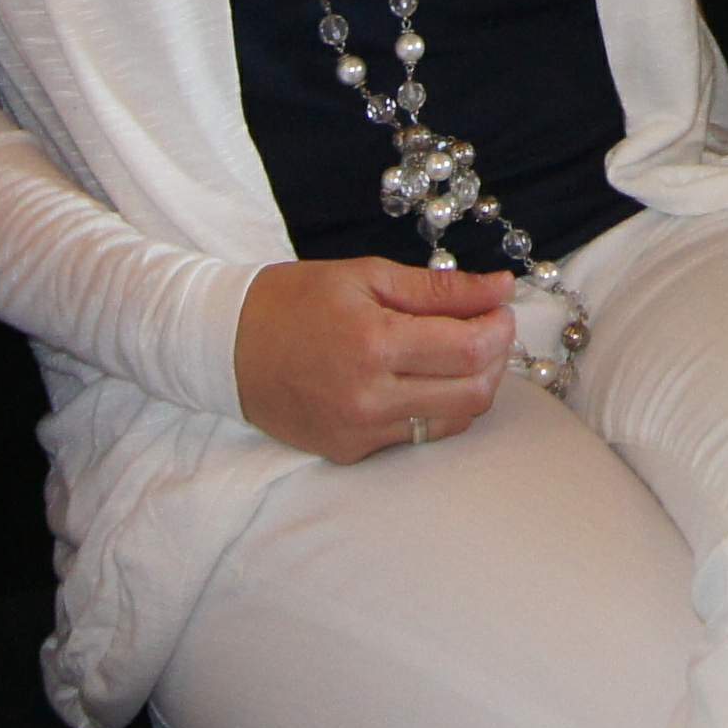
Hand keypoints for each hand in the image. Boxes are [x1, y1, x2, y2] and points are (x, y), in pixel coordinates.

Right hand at [234, 258, 513, 461]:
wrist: (225, 346)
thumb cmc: (295, 300)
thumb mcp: (367, 276)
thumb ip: (440, 289)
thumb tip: (502, 288)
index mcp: (373, 343)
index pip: (469, 350)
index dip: (500, 328)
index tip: (499, 308)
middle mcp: (369, 397)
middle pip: (473, 394)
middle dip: (494, 358)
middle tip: (486, 329)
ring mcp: (358, 432)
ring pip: (452, 422)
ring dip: (471, 386)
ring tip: (456, 352)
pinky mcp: (349, 452)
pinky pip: (416, 436)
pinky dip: (434, 407)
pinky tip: (421, 378)